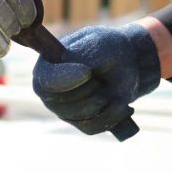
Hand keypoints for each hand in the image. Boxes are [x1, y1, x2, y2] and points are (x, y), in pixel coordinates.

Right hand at [32, 24, 160, 133]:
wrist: (126, 65)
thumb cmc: (108, 49)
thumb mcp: (98, 44)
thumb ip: (85, 55)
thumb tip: (80, 73)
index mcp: (46, 65)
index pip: (46, 80)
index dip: (67, 80)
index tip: (88, 72)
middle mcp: (48, 90)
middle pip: (62, 104)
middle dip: (91, 92)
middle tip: (103, 78)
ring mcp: (61, 108)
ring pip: (80, 117)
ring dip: (104, 104)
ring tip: (115, 90)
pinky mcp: (77, 121)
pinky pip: (91, 127)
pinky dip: (111, 117)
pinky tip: (119, 105)